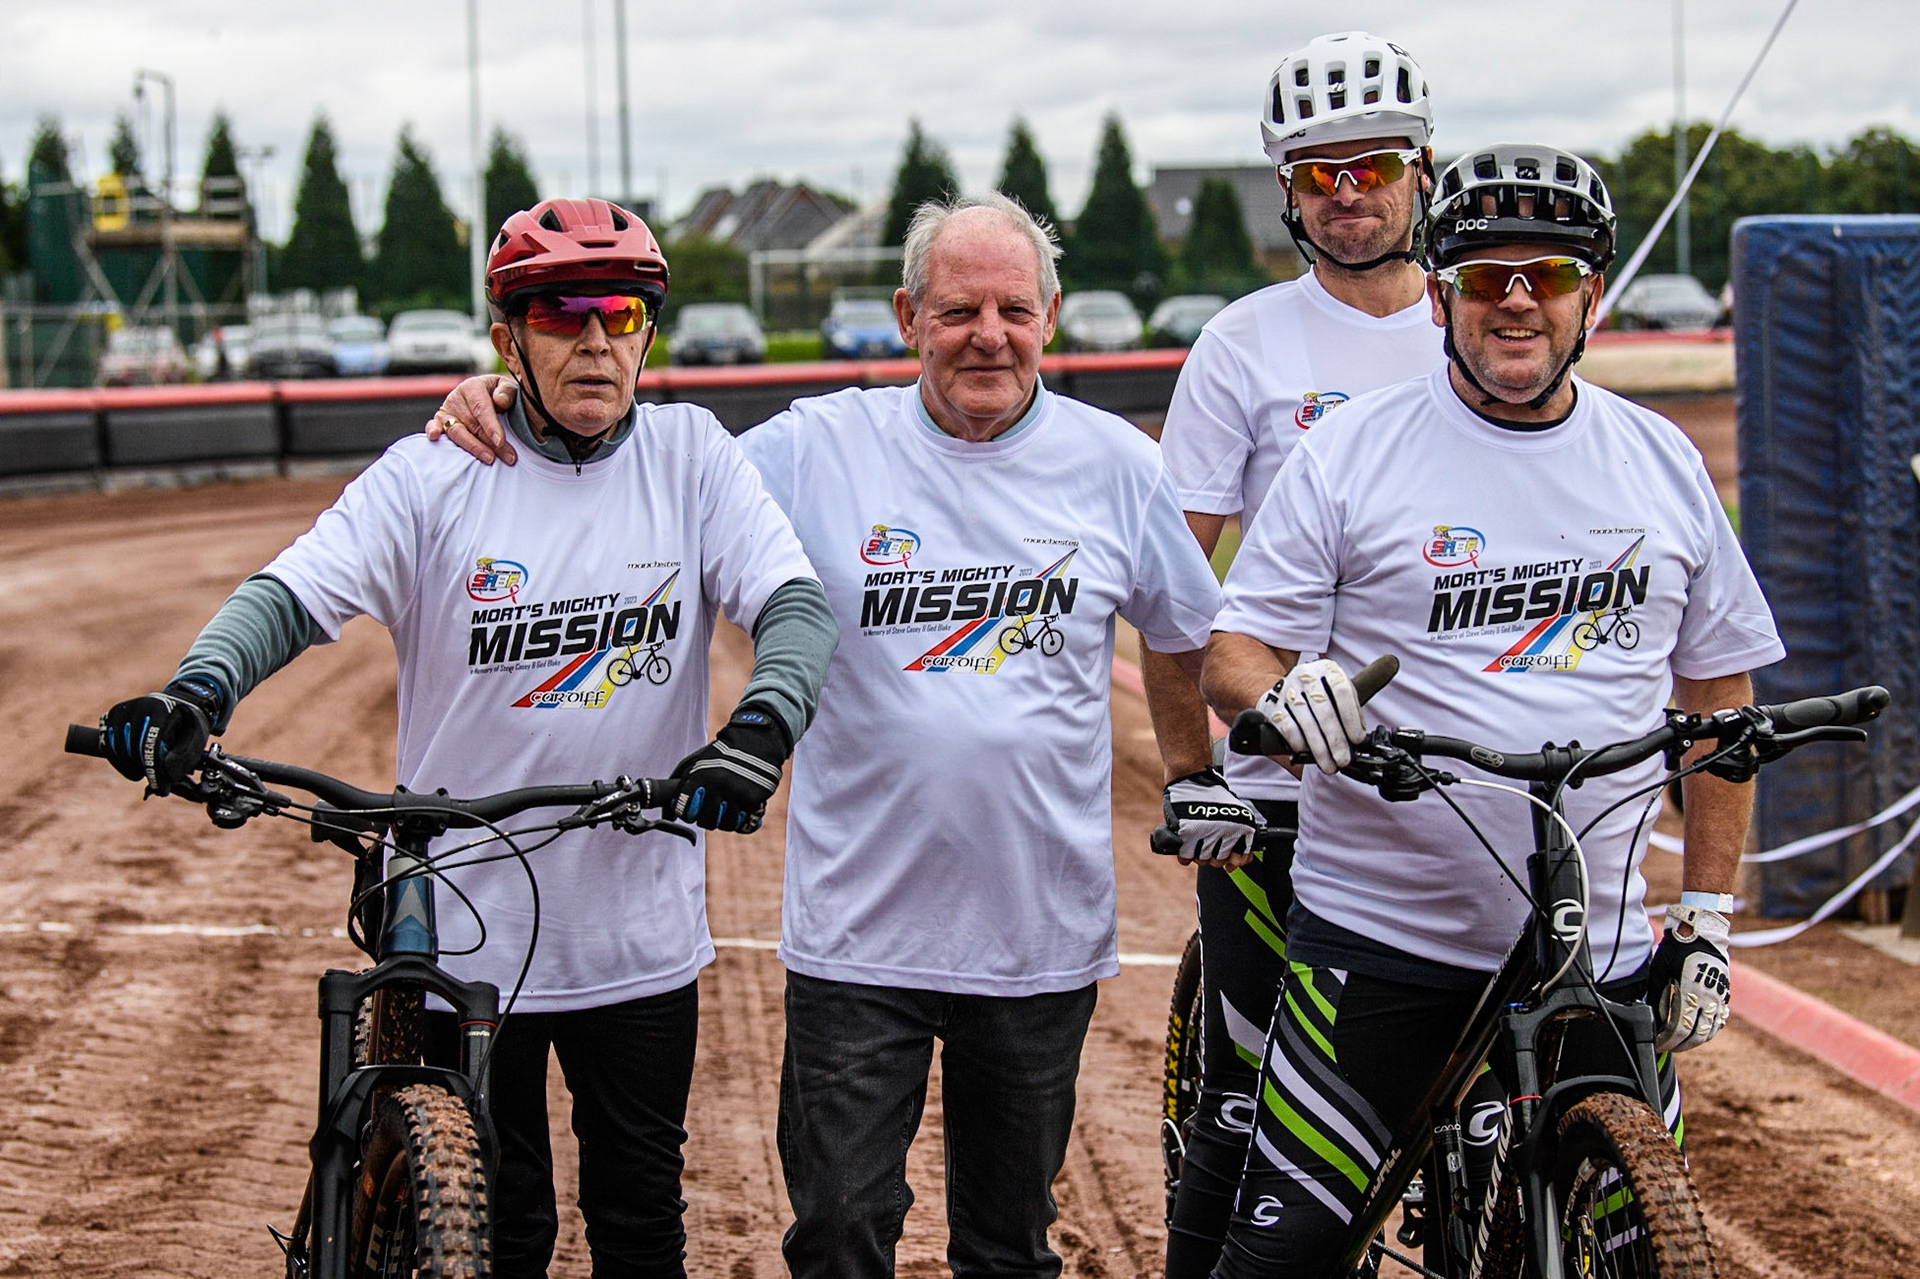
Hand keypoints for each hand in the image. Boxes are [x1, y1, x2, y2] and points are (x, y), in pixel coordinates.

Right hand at [100, 677, 224, 795]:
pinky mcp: (110, 718)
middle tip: (157, 783)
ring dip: (132, 768)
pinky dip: (119, 764)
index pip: (151, 743)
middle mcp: (138, 706)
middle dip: (145, 771)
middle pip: (133, 748)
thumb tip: (167, 776)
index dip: (154, 769)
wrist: (175, 707)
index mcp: (161, 708)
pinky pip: (107, 748)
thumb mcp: (194, 739)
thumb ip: (184, 756)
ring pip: (118, 750)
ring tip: (147, 773)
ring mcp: (122, 711)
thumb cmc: (186, 726)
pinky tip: (134, 770)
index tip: (161, 788)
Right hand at [424, 374, 518, 463]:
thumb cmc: (499, 394)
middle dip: (491, 443)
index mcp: (473, 387)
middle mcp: (457, 398)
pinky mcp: (439, 422)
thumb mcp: (507, 388)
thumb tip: (500, 400)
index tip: (500, 441)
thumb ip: (507, 391)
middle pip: (472, 424)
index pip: (481, 408)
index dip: (491, 426)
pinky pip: (433, 426)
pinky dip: (433, 431)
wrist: (487, 396)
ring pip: (456, 431)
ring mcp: (446, 411)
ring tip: (489, 459)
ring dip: (473, 447)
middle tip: (509, 458)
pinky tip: (434, 437)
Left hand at [668, 705, 790, 833]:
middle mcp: (718, 785)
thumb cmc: (722, 754)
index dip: (687, 814)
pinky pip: (743, 822)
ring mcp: (737, 793)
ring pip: (725, 825)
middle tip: (711, 811)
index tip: (691, 811)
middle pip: (705, 822)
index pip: (685, 811)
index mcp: (700, 775)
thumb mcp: (697, 762)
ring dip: (724, 821)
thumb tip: (668, 816)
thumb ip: (680, 786)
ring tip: (726, 809)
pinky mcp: (753, 799)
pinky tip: (740, 809)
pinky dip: (740, 820)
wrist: (756, 741)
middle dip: (706, 819)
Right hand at [1161, 768, 1261, 864]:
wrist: (1190, 777)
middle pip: (1218, 861)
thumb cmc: (1211, 795)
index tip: (1226, 855)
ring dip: (1198, 853)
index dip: (1233, 861)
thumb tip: (1235, 864)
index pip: (1240, 859)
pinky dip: (1184, 853)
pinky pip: (1185, 857)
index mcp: (1241, 827)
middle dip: (1213, 855)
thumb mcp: (1235, 813)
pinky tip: (1186, 842)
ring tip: (1196, 839)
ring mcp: (1206, 834)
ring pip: (1202, 860)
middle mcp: (1226, 832)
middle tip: (1208, 841)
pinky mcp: (1187, 834)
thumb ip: (1238, 838)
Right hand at [1255, 658, 1365, 774]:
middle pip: (1323, 709)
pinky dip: (1298, 742)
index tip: (1357, 739)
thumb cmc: (1320, 695)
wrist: (1288, 689)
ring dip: (1319, 747)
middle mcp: (1305, 675)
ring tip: (1328, 764)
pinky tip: (1306, 752)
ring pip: (1306, 721)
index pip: (1341, 690)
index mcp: (1327, 669)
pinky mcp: (1271, 704)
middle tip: (1343, 759)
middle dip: (1335, 739)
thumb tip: (1359, 739)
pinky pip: (1287, 727)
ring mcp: (1286, 689)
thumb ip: (1352, 712)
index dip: (1351, 717)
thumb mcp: (1338, 695)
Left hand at [1649, 904, 1731, 1052]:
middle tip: (1667, 1046)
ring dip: (1696, 1040)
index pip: (1679, 1029)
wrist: (1701, 932)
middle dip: (1680, 1045)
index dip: (1668, 1041)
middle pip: (1697, 1035)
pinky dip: (1710, 1030)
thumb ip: (1658, 997)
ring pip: (1711, 1030)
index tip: (1658, 1044)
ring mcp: (1719, 997)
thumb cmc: (1677, 949)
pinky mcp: (1725, 994)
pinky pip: (1720, 1020)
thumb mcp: (1660, 971)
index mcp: (1690, 993)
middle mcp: (1708, 999)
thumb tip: (1657, 1019)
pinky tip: (1699, 1031)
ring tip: (1681, 1042)